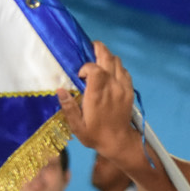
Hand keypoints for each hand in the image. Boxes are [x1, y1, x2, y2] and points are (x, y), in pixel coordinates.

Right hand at [60, 41, 141, 162]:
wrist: (119, 142)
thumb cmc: (95, 134)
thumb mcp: (77, 126)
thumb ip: (68, 107)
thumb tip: (60, 90)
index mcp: (97, 94)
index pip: (94, 68)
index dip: (86, 67)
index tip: (80, 75)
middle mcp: (112, 87)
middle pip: (108, 58)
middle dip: (98, 49)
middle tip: (89, 49)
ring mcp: (123, 87)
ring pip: (117, 62)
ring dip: (107, 58)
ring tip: (98, 62)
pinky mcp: (129, 90)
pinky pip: (124, 71)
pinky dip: (117, 67)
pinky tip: (109, 73)